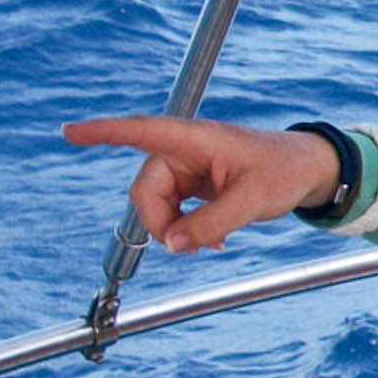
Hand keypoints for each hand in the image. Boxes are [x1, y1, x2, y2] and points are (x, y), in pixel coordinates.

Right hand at [61, 115, 343, 252]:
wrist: (308, 171)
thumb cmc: (283, 171)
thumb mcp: (251, 200)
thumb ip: (210, 223)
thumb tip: (172, 245)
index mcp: (195, 138)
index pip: (140, 131)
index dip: (103, 132)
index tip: (69, 132)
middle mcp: (184, 150)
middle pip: (146, 189)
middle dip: (161, 222)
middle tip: (190, 246)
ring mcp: (188, 168)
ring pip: (157, 204)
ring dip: (175, 229)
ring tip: (213, 242)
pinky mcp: (194, 184)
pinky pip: (174, 210)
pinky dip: (186, 229)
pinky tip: (214, 240)